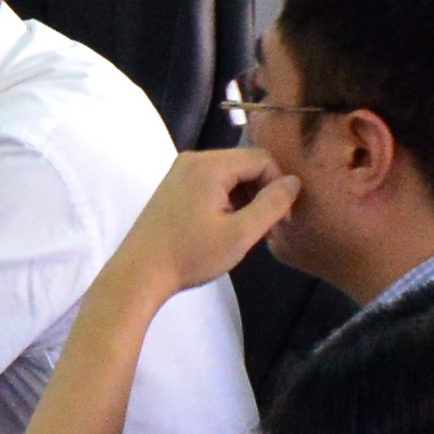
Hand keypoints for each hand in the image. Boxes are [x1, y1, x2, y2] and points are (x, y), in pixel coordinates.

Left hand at [119, 143, 297, 296]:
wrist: (138, 274)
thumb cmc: (190, 255)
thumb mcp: (240, 234)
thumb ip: (272, 204)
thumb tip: (295, 181)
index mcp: (209, 165)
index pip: (262, 159)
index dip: (279, 186)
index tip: (281, 220)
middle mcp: (193, 159)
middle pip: (246, 164)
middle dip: (262, 192)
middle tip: (266, 229)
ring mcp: (180, 172)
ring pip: (230, 174)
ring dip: (246, 198)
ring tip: (247, 231)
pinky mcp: (174, 186)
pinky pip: (212, 183)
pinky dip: (227, 200)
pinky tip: (226, 227)